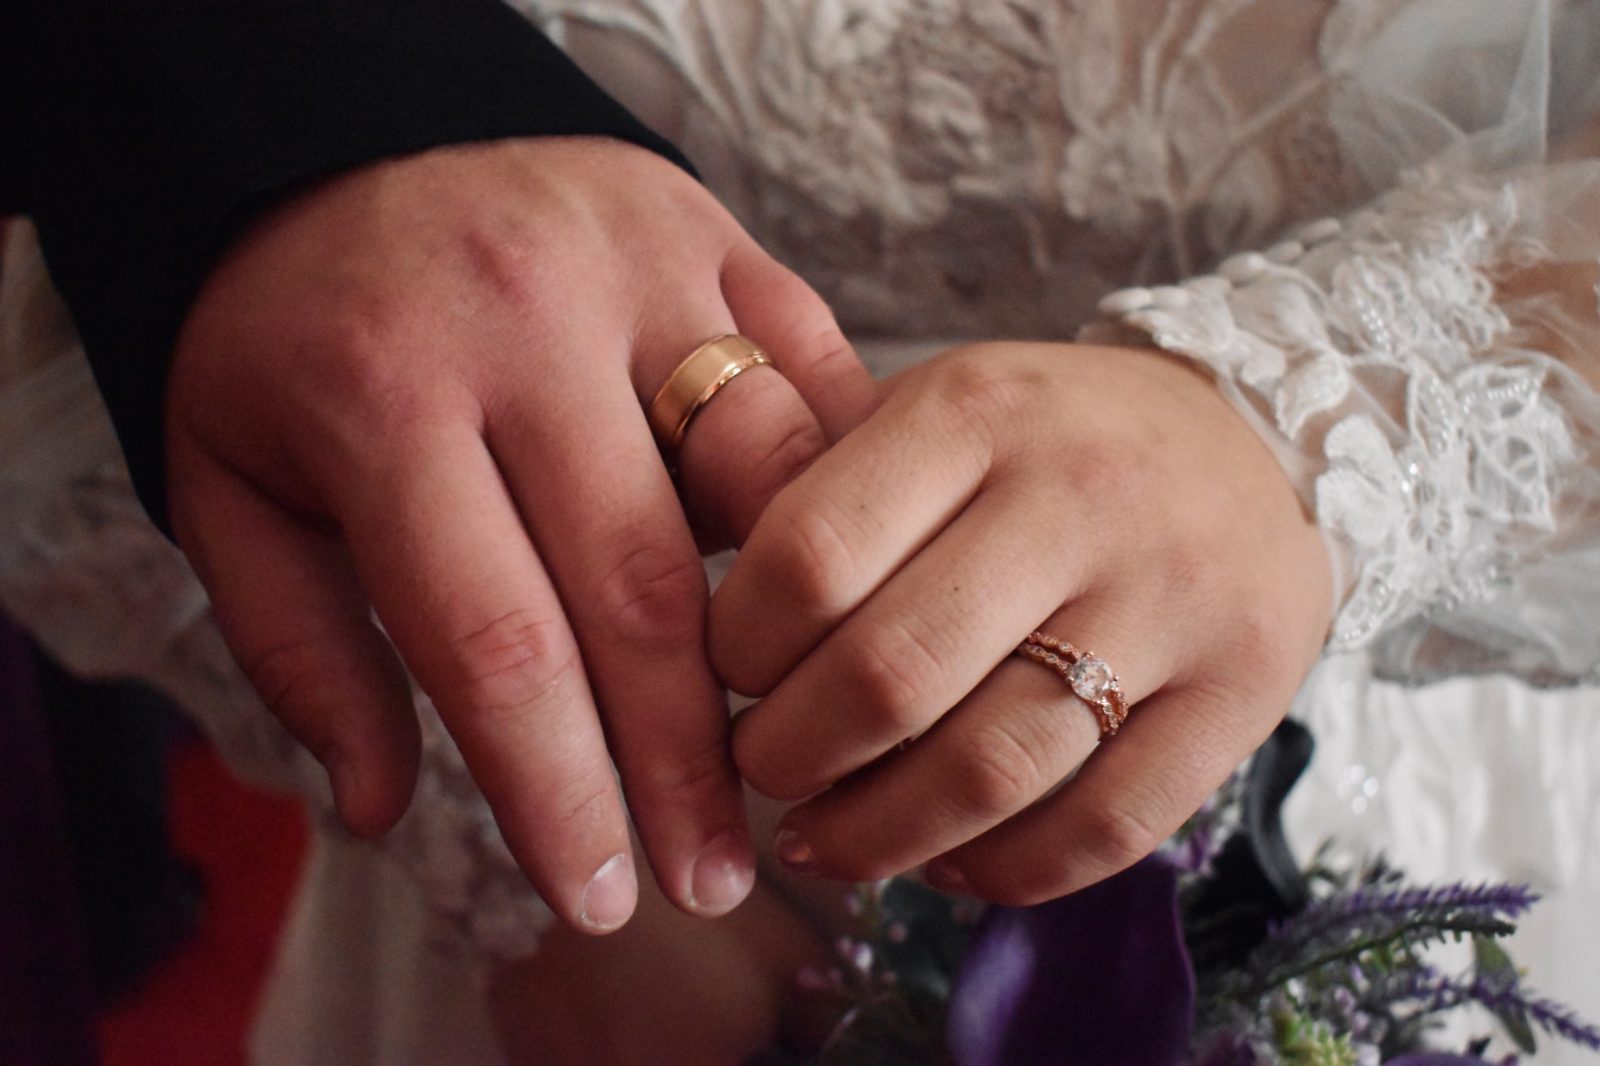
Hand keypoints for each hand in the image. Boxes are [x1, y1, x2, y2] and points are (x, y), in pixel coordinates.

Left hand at [164, 137, 875, 930]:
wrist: (344, 141)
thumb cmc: (291, 336)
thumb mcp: (230, 490)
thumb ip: (297, 653)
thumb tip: (380, 808)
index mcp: (383, 394)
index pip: (495, 640)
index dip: (560, 791)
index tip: (600, 895)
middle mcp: (525, 322)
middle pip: (643, 584)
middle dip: (688, 757)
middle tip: (713, 873)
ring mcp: (640, 262)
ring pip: (766, 474)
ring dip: (794, 625)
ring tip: (790, 739)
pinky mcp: (716, 232)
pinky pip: (815, 375)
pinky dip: (838, 492)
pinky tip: (833, 586)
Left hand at [709, 341, 1331, 903]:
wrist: (1249, 439)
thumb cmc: (1043, 441)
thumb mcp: (934, 413)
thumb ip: (823, 493)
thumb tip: (693, 638)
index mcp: (976, 409)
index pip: (809, 554)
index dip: (734, 647)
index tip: (725, 674)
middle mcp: (1080, 495)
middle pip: (890, 677)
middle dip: (788, 756)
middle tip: (763, 768)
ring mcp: (1173, 598)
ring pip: (991, 772)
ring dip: (877, 836)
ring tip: (826, 838)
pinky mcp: (1244, 691)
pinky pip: (1103, 828)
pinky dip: (1002, 872)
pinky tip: (945, 860)